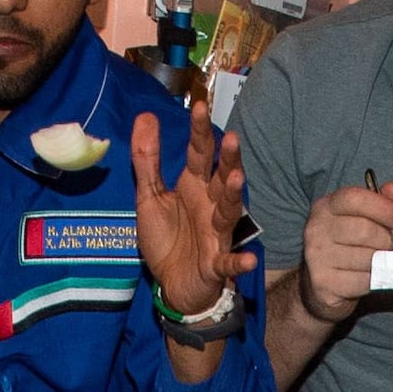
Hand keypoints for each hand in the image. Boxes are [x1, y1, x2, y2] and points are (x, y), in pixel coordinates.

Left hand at [130, 102, 249, 317]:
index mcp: (194, 186)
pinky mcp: (216, 263)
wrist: (173, 285)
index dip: (199, 132)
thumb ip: (147, 160)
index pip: (199, 154)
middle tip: (231, 138)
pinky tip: (248, 259)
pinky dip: (238, 262)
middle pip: (222, 178)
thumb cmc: (167, 239)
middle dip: (228, 159)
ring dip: (234, 197)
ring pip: (229, 212)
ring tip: (237, 179)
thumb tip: (144, 115)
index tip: (199, 106)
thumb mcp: (149, 197)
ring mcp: (216, 234)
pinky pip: (228, 262)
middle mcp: (210, 205)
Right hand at [292, 179, 392, 327]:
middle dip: (386, 240)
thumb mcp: (365, 218)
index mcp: (325, 206)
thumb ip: (382, 202)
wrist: (322, 283)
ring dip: (383, 262)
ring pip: (367, 258)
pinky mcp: (323, 282)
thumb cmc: (349, 245)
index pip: (354, 198)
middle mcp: (316, 229)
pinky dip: (375, 280)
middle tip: (390, 247)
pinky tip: (369, 276)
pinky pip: (364, 280)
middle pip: (365, 230)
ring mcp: (317, 257)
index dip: (382, 207)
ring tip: (380, 262)